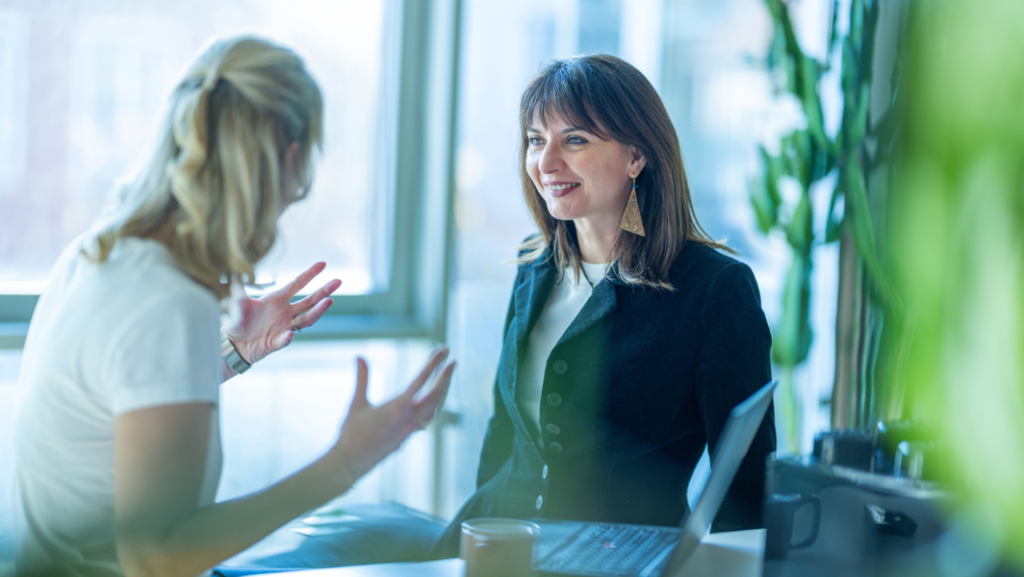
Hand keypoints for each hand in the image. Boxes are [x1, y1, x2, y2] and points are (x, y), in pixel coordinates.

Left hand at [223, 262, 340, 364]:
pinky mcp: (278, 341)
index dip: (310, 274)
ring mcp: (284, 326)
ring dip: (318, 310)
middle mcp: (285, 311)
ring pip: (307, 318)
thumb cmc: (237, 322)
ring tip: (328, 301)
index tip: (323, 264)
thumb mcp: (238, 306)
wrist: (235, 344)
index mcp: (278, 299)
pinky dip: (287, 337)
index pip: (298, 284)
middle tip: (338, 281)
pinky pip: (285, 339)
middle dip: (324, 291)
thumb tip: (235, 283)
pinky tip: (289, 334)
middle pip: (310, 300)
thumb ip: (240, 296)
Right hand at [329, 348, 455, 483]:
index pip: (420, 381)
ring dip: (442, 391)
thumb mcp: (357, 403)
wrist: (351, 464)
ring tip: (447, 377)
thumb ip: (362, 379)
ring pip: (435, 408)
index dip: (433, 364)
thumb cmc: (351, 434)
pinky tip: (435, 400)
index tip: (443, 350)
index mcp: (397, 409)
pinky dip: (435, 405)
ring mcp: (411, 430)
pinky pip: (429, 418)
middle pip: (436, 395)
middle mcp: (409, 419)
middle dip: (446, 377)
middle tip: (453, 360)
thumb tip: (359, 356)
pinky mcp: (409, 437)